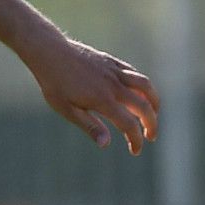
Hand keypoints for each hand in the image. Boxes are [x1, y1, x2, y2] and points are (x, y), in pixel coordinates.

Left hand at [28, 37, 159, 153]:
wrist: (50, 53)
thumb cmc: (55, 84)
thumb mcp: (67, 109)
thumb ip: (89, 125)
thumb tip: (106, 144)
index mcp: (103, 100)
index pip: (129, 124)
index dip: (136, 140)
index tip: (135, 151)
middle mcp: (114, 86)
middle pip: (144, 106)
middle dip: (152, 124)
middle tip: (151, 136)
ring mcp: (115, 72)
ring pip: (146, 86)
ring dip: (155, 102)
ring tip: (154, 114)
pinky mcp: (112, 62)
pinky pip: (135, 74)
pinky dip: (143, 86)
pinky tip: (140, 94)